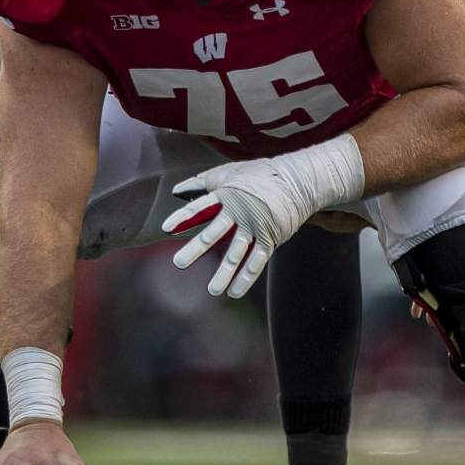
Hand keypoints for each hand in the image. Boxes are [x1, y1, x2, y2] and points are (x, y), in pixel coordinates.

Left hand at [162, 158, 315, 298]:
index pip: (200, 208)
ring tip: (213, 290)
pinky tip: (234, 291)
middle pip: (214, 233)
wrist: (297, 180)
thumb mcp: (228, 173)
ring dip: (224, 272)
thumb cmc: (259, 175)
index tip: (167, 228)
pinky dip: (246, 277)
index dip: (184, 217)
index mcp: (226, 195)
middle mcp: (239, 212)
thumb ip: (202, 183)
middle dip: (196, 249)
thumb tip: (176, 191)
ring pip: (236, 253)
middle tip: (179, 263)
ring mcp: (255, 226)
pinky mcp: (270, 238)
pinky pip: (257, 260)